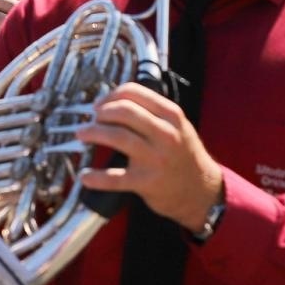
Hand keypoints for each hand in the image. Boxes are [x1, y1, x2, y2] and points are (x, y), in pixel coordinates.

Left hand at [77, 82, 223, 233]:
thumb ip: (151, 112)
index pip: (134, 93)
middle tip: (90, 119)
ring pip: (117, 137)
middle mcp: (166, 134)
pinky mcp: (146, 182)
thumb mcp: (177, 127)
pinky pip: (114, 178)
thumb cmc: (183, 156)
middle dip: (101, 113)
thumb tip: (112, 103)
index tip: (99, 104)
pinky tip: (85, 176)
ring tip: (82, 135)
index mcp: (171, 115)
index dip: (110, 96)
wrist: (202, 192)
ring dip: (93, 133)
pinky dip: (96, 177)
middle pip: (124, 111)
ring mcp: (156, 159)